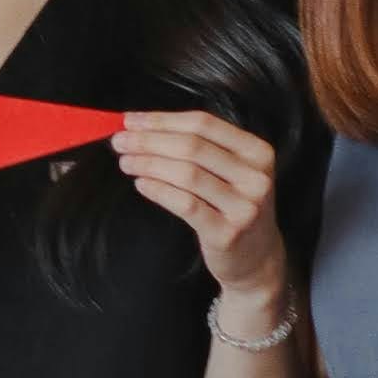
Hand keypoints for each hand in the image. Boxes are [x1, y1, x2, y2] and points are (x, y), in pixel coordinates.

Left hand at [112, 109, 287, 302]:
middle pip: (193, 146)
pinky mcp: (226, 233)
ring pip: (187, 173)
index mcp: (257, 151)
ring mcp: (244, 206)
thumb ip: (200, 147)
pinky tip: (141, 184)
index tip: (132, 120)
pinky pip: (185, 204)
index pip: (203, 124)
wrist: (256, 257)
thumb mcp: (232, 171)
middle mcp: (255, 177)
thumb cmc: (234, 207)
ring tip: (127, 162)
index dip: (163, 120)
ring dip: (149, 164)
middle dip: (149, 140)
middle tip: (120, 141)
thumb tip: (144, 127)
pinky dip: (159, 190)